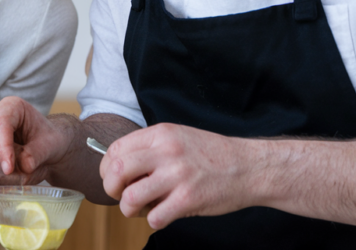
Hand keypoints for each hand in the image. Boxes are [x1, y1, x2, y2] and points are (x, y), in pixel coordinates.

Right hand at [0, 96, 71, 184]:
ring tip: (29, 172)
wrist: (46, 147)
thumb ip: (37, 154)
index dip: (2, 148)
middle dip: (7, 169)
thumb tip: (23, 167)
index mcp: (10, 106)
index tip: (9, 169)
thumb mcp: (51, 144)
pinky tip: (19, 175)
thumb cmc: (48, 140)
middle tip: (31, 173)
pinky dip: (3, 180)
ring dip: (7, 177)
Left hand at [100, 123, 256, 228]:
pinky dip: (153, 220)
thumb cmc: (211, 155)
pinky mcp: (188, 200)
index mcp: (161, 135)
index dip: (107, 168)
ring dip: (128, 209)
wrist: (249, 167)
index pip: (115, 149)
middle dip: (111, 188)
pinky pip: (154, 217)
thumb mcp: (178, 138)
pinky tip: (162, 214)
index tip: (112, 178)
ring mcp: (177, 176)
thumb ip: (150, 149)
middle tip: (120, 195)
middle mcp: (166, 152)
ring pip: (130, 198)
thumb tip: (118, 167)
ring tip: (139, 209)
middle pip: (116, 171)